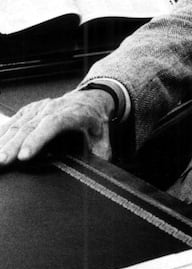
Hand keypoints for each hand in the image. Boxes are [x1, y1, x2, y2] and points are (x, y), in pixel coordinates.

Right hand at [0, 90, 114, 166]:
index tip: (24, 156)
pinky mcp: (30, 110)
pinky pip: (13, 121)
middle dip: (14, 145)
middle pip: (30, 125)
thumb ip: (102, 153)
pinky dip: (3, 133)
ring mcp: (40, 107)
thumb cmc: (96, 120)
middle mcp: (53, 107)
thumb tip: (101, 170)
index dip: (37, 139)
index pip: (53, 124)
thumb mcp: (104, 136)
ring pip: (19, 124)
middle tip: (3, 162)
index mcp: (73, 113)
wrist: (91, 98)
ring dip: (5, 141)